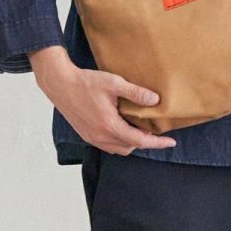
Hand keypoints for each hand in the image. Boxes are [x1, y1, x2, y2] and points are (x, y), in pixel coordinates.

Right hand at [29, 48, 176, 153]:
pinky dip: (119, 142)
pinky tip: (123, 129)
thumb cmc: (85, 82)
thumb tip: (155, 100)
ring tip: (140, 130)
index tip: (171, 142)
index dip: (157, 143)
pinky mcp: (86, 135)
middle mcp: (100, 136)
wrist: (60, 84)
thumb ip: (135, 93)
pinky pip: (108, 146)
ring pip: (119, 149)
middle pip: (130, 147)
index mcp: (109, 125)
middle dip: (145, 142)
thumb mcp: (114, 83)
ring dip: (132, 143)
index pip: (139, 141)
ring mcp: (92, 138)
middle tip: (156, 131)